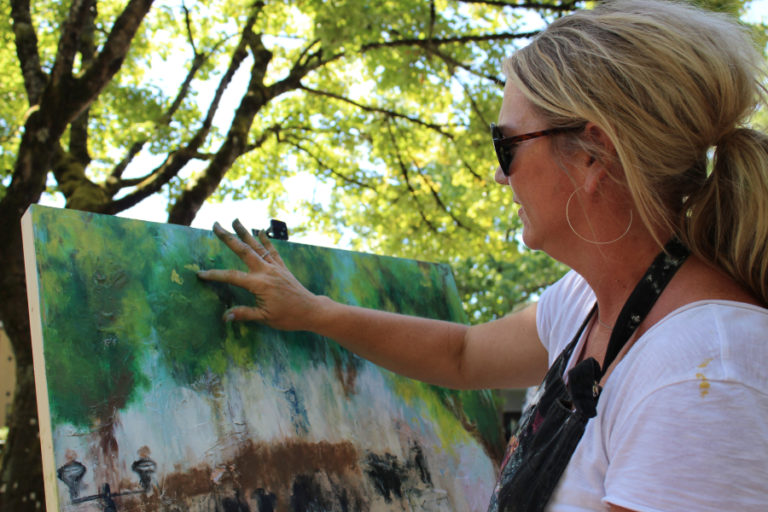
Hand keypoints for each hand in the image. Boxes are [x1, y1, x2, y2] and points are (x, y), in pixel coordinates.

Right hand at [197, 219, 318, 330]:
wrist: (311, 310)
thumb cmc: (288, 317)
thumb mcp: (265, 318)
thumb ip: (245, 314)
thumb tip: (225, 316)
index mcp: (259, 284)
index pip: (232, 277)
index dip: (215, 275)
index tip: (200, 274)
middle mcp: (266, 271)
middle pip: (243, 251)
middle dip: (228, 238)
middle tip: (216, 225)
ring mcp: (275, 267)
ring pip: (257, 246)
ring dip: (245, 232)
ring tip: (235, 220)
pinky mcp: (282, 267)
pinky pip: (272, 251)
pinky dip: (265, 240)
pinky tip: (259, 231)